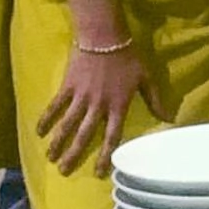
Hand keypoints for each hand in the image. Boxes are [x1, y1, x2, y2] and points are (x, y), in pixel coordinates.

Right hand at [33, 36, 149, 175]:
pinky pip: (55, 105)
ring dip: (58, 142)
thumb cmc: (127, 56)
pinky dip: (46, 118)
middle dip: (74, 154)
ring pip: (67, 124)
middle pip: (85, 135)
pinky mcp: (67, 86)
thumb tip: (170, 120)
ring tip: (49, 157)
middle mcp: (98, 105)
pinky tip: (38, 132)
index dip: (105, 156)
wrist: (104, 35)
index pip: (112, 136)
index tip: (98, 172)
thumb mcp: (146, 78)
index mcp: (118, 106)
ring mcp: (81, 96)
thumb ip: (155, 100)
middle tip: (64, 171)